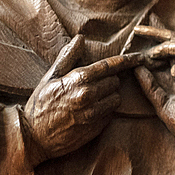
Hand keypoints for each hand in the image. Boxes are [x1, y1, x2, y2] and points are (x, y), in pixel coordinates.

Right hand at [21, 35, 142, 164]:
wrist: (33, 137)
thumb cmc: (40, 104)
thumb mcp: (50, 77)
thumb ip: (68, 57)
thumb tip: (81, 38)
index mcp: (79, 80)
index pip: (110, 66)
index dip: (128, 60)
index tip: (140, 58)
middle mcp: (89, 95)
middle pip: (115, 82)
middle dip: (107, 82)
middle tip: (91, 86)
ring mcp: (94, 113)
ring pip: (116, 98)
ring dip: (108, 97)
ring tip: (91, 100)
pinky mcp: (96, 128)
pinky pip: (111, 114)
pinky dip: (105, 111)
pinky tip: (89, 113)